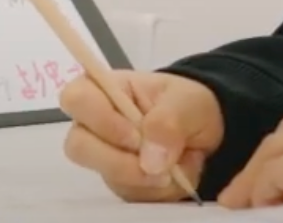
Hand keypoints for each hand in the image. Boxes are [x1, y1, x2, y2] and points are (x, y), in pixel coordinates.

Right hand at [59, 69, 223, 202]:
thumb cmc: (187, 104)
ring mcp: (104, 155)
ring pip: (105, 175)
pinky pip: (128, 194)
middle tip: (156, 161)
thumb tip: (150, 160)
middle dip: (120, 161)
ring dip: (144, 178)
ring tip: (175, 166)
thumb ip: (168, 121)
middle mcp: (95, 124)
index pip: (76, 99)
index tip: (136, 134)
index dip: (100, 120)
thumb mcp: (187, 102)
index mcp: (104, 89)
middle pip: (78, 146)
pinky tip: (174, 176)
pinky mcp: (119, 181)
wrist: (206, 131)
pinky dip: (155, 190)